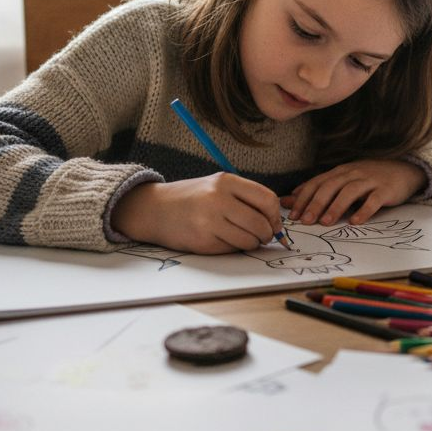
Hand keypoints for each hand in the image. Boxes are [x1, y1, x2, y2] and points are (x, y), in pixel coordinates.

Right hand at [112, 174, 282, 254]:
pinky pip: (231, 249)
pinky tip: (222, 239)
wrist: (155, 209)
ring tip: (242, 237)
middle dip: (267, 234)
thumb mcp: (218, 186)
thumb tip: (276, 222)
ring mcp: (209, 221)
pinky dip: (233, 248)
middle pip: (261, 223)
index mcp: (226, 181)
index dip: (275, 216)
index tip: (274, 223)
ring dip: (251, 243)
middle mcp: (218, 199)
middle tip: (262, 236)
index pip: (268, 199)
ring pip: (249, 240)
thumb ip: (245, 199)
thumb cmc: (193, 198)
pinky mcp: (202, 241)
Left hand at [282, 160, 425, 226]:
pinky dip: (364, 211)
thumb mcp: (342, 180)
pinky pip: (374, 200)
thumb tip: (290, 199)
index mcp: (340, 172)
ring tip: (326, 222)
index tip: (293, 215)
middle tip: (306, 221)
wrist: (403, 170)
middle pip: (331, 186)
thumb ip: (318, 189)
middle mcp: (353, 173)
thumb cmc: (368, 178)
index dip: (304, 198)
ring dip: (336, 207)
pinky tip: (355, 221)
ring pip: (350, 192)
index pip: (317, 183)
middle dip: (316, 204)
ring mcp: (370, 180)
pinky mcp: (386, 190)